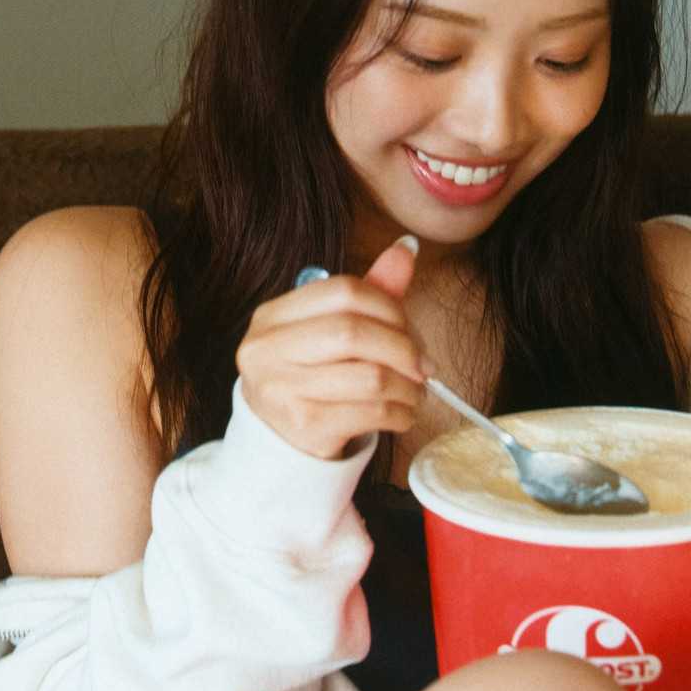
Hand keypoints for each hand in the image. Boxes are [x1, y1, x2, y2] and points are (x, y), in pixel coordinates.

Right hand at [236, 240, 430, 458]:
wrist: (280, 443)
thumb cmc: (311, 378)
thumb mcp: (331, 331)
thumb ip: (369, 291)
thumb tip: (407, 247)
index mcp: (272, 317)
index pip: (342, 291)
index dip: (388, 306)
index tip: (409, 329)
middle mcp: (267, 351)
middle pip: (354, 332)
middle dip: (402, 348)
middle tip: (423, 366)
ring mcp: (282, 390)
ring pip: (369, 377)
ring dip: (408, 386)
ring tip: (416, 391)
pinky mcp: (305, 426)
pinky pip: (371, 412)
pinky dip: (400, 413)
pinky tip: (403, 414)